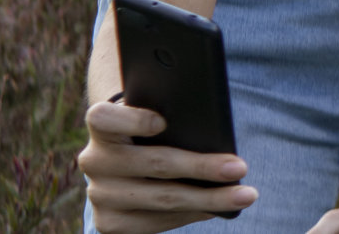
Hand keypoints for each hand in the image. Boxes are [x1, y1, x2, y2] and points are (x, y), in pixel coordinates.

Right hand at [78, 99, 257, 232]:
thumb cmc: (153, 130)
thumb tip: (217, 139)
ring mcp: (99, 195)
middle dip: (203, 167)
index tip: (162, 121)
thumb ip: (173, 119)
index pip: (104, 117)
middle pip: (154, 163)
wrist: (124, 161)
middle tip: (240, 168)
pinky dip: (191, 214)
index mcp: (101, 125)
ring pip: (162, 198)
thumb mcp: (157, 115)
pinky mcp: (108, 223)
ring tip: (244, 195)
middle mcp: (94, 160)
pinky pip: (156, 222)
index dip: (132, 119)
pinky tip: (217, 209)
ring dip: (209, 199)